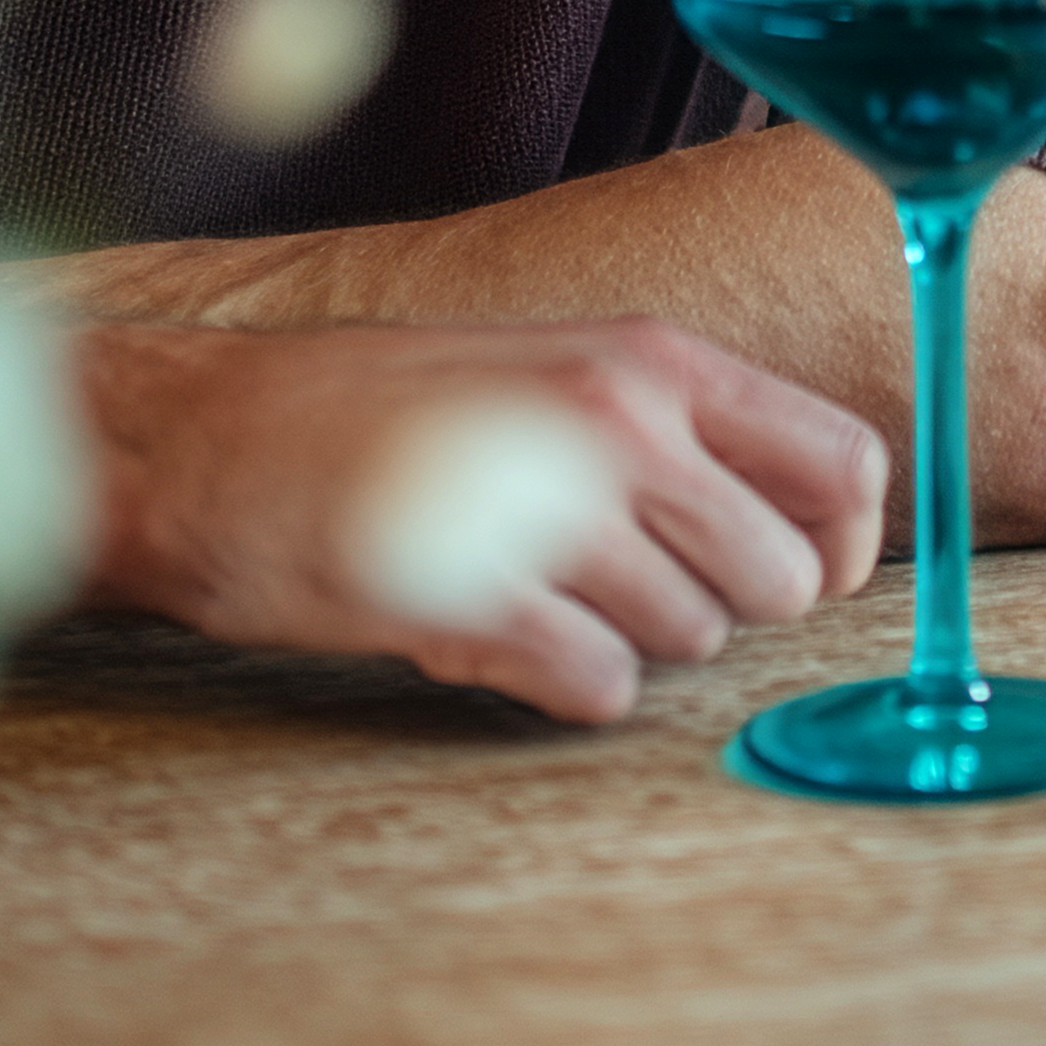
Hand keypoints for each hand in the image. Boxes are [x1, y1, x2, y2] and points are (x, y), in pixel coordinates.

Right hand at [74, 316, 887, 720]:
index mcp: (650, 359)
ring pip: (696, 638)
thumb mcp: (546, 372)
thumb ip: (669, 429)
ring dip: (627, 639)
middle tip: (623, 584)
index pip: (845, 463)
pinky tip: (495, 634)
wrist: (200, 436)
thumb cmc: (375, 410)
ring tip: (535, 590)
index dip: (842, 544)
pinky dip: (562, 682)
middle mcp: (621, 422)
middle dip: (721, 604)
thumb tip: (788, 522)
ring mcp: (552, 510)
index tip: (801, 573)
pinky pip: (602, 686)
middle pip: (784, 576)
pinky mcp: (477, 602)